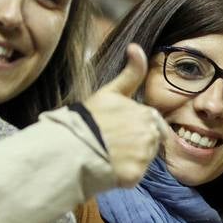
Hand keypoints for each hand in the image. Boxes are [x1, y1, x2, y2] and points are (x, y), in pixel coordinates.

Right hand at [82, 43, 168, 186]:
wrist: (71, 145)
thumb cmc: (89, 118)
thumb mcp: (110, 92)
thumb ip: (130, 73)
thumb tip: (136, 46)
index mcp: (148, 114)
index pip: (151, 124)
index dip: (134, 128)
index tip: (118, 131)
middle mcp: (150, 135)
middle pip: (150, 143)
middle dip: (135, 145)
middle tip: (112, 144)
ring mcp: (143, 157)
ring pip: (143, 160)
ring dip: (131, 159)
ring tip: (109, 154)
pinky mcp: (135, 175)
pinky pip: (135, 176)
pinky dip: (124, 174)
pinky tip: (109, 167)